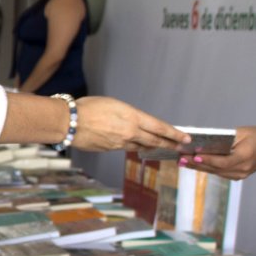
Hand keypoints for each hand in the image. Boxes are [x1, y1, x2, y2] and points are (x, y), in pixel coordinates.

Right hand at [72, 96, 191, 152]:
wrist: (69, 123)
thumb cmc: (88, 108)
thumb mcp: (113, 104)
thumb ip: (128, 115)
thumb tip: (134, 122)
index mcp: (133, 117)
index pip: (160, 128)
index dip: (175, 134)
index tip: (186, 138)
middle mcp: (130, 133)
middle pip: (155, 141)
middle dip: (169, 144)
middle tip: (180, 147)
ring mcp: (120, 143)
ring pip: (141, 146)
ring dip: (152, 146)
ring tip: (160, 146)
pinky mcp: (110, 150)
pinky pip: (126, 148)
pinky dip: (133, 146)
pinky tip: (135, 145)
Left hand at [184, 126, 255, 178]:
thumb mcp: (242, 132)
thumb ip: (225, 138)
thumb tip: (203, 141)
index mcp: (246, 156)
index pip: (223, 161)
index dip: (207, 160)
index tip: (193, 156)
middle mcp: (243, 169)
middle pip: (216, 168)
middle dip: (196, 163)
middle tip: (180, 159)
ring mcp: (240, 175)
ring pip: (215, 172)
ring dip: (197, 167)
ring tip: (182, 161)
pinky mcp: (237, 176)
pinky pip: (218, 173)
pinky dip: (205, 167)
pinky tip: (192, 164)